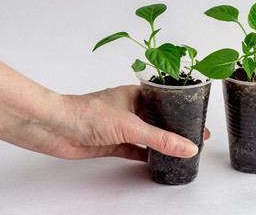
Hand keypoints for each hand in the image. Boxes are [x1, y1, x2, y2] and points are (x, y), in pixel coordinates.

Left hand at [30, 85, 209, 161]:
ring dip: (160, 142)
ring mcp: (121, 126)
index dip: (182, 110)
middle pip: (157, 119)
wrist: (56, 128)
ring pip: (147, 135)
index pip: (166, 102)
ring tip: (179, 149)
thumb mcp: (131, 125)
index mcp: (135, 95)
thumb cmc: (88, 113)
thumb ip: (160, 138)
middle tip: (193, 138)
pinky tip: (156, 159)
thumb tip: (186, 146)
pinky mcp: (113, 142)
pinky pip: (134, 149)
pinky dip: (145, 154)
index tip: (198, 120)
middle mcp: (129, 109)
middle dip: (174, 129)